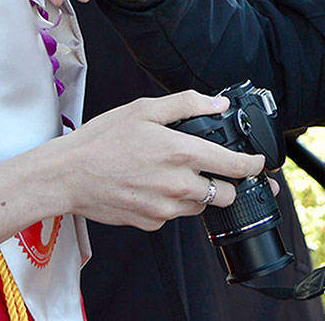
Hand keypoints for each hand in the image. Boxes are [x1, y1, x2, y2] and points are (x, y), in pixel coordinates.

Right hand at [53, 90, 264, 229]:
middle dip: (227, 183)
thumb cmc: (102, 140)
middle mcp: (179, 185)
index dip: (253, 165)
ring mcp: (166, 208)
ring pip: (201, 206)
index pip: (235, 166)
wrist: (67, 175)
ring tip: (176, 174)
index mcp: (182, 153)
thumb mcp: (144, 109)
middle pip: (227, 194)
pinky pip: (175, 215)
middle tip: (216, 170)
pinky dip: (173, 203)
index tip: (257, 163)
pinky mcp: (152, 223)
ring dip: (199, 193)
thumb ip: (187, 104)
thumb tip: (217, 103)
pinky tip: (153, 186)